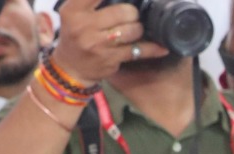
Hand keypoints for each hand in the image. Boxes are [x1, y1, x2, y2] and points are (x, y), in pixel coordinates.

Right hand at [50, 0, 170, 84]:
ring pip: (133, 30)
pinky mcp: (110, 59)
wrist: (71, 67)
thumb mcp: (74, 13)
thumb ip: (91, 1)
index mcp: (74, 9)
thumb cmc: (76, 34)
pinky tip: (162, 48)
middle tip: (131, 16)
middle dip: (133, 13)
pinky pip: (138, 51)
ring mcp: (98, 43)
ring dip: (139, 29)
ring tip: (134, 30)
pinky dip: (152, 48)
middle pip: (124, 11)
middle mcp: (84, 25)